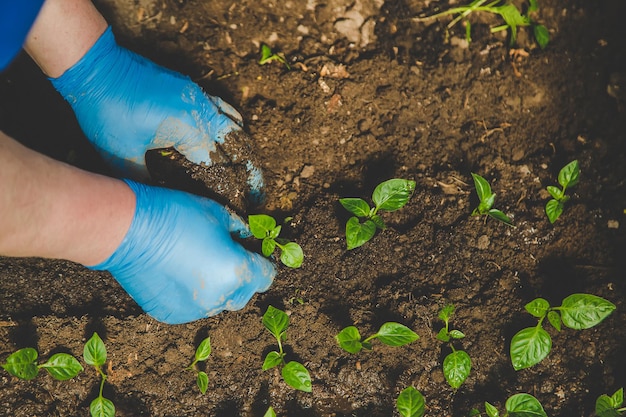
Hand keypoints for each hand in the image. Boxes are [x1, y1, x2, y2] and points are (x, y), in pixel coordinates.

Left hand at [50, 26, 263, 203]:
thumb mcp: (122, 154)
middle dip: (248, 170)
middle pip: (237, 143)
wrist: (98, 67)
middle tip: (255, 193)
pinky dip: (231, 126)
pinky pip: (222, 108)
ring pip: (233, 124)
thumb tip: (160, 200)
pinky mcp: (190, 88)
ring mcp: (198, 96)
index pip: (220, 162)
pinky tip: (231, 137)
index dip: (231, 186)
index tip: (241, 205)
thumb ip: (145, 180)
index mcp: (188, 127)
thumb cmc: (107, 111)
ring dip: (241, 148)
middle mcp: (200, 109)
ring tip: (247, 170)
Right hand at [88, 180, 275, 323]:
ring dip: (217, 288)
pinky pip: (192, 308)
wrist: (127, 230)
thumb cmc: (175, 215)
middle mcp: (218, 298)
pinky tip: (178, 274)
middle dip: (242, 278)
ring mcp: (194, 310)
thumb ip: (240, 231)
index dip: (262, 262)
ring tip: (199, 264)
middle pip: (244, 294)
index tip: (252, 252)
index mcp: (236, 272)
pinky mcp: (171, 314)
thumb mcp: (218, 214)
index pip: (266, 276)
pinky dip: (192, 296)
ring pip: (218, 303)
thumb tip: (247, 238)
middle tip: (226, 256)